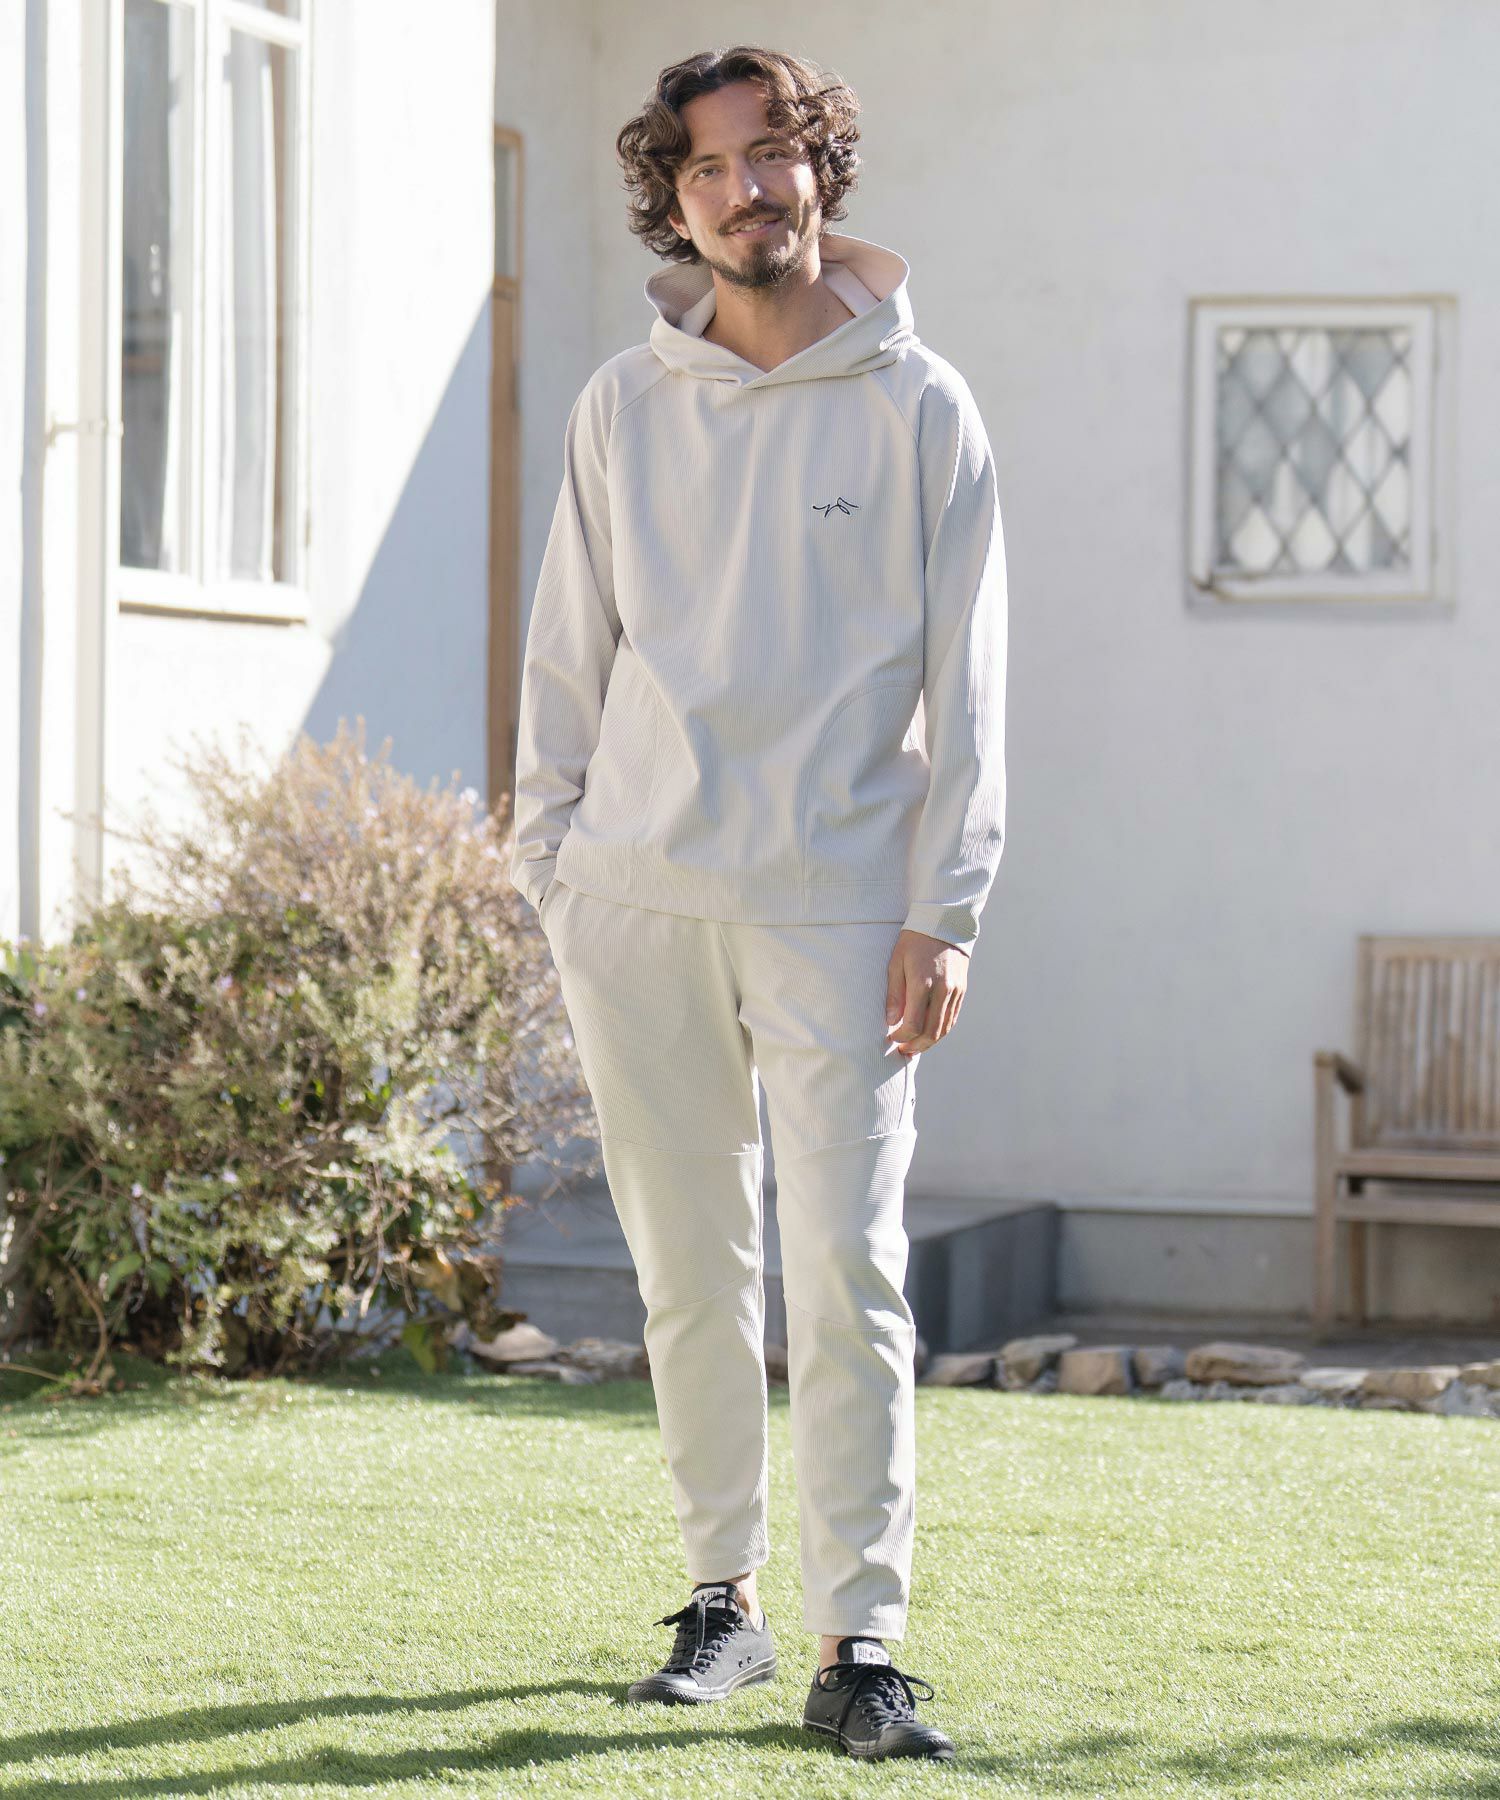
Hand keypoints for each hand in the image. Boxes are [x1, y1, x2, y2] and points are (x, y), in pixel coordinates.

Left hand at [885, 929, 969, 1057]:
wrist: (944, 924)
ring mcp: (955, 991)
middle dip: (916, 1046)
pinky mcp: (962, 990)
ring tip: (915, 1047)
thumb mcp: (896, 962)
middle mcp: (943, 989)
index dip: (902, 1036)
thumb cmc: (914, 942)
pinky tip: (930, 1034)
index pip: (914, 1023)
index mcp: (923, 982)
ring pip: (945, 1028)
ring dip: (930, 1042)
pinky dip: (941, 1031)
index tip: (892, 1038)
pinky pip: (953, 1018)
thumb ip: (895, 994)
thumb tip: (892, 1021)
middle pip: (932, 1032)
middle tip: (904, 1051)